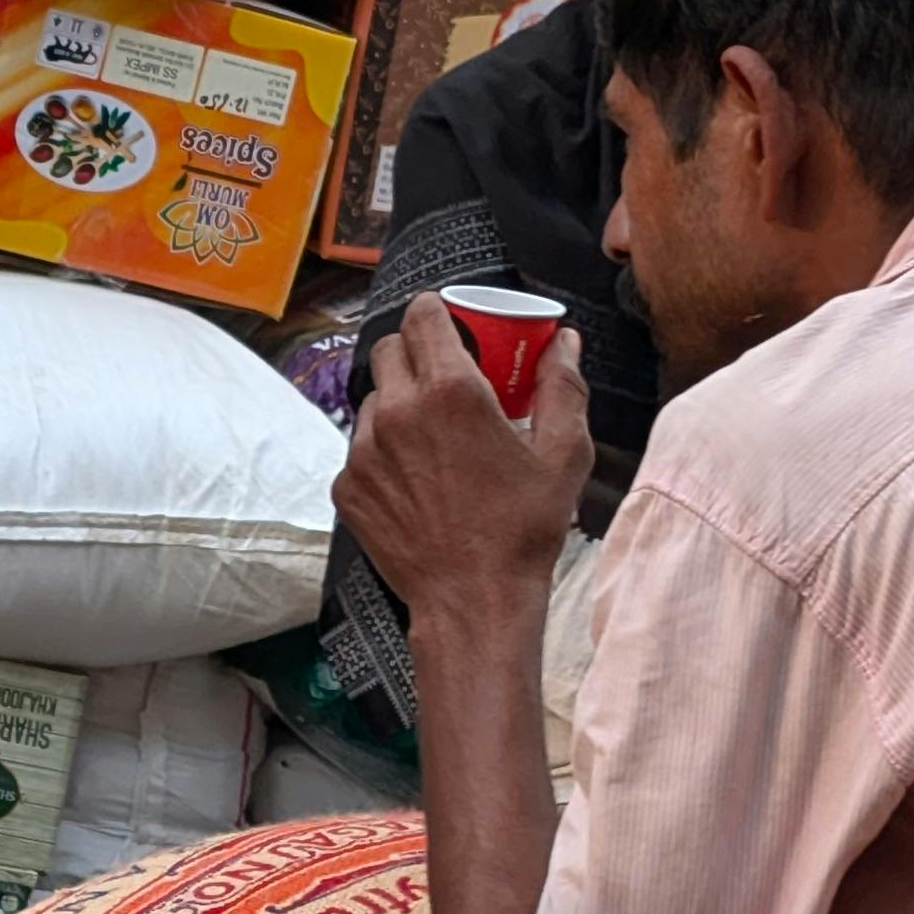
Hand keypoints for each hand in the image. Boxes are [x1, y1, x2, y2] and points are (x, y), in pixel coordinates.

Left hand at [336, 309, 586, 632]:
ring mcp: (364, 451)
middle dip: (416, 351)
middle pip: (390, 349)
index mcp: (451, 392)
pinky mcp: (348, 487)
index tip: (449, 323)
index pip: (423, 315)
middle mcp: (398, 413)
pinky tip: (416, 477)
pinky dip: (383, 451)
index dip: (436, 311)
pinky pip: (359, 448)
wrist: (474, 601)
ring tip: (433, 435)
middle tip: (445, 375)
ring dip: (399, 402)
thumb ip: (563, 387)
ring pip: (373, 398)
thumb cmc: (522, 531)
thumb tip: (565, 343)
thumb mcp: (563, 455)